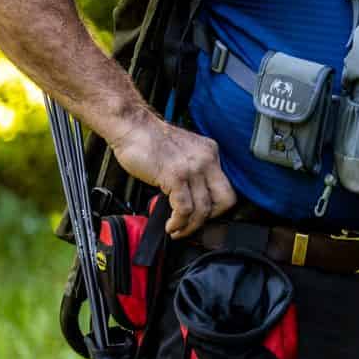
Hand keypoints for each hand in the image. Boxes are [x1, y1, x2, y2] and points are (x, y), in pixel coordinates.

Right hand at [109, 113, 236, 238]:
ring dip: (190, 226)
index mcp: (210, 154)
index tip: (204, 217)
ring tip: (178, 230)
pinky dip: (179, 222)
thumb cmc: (150, 140)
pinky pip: (184, 209)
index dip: (217, 208)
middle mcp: (207, 161)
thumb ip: (192, 171)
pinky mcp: (175, 177)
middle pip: (225, 200)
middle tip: (194, 226)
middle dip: (210, 219)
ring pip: (203, 209)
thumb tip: (191, 197)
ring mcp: (193, 169)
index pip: (226, 188)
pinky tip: (171, 225)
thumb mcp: (182, 152)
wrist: (132, 127)